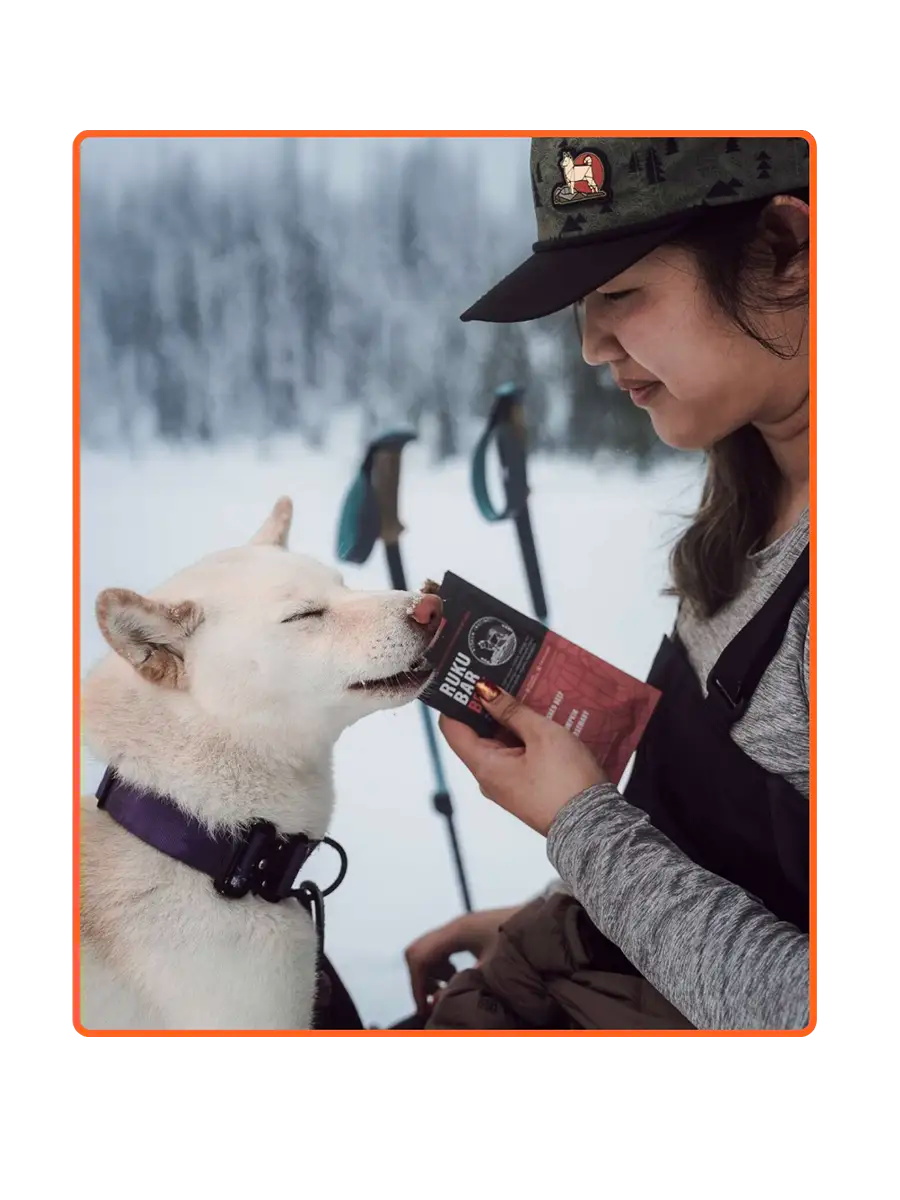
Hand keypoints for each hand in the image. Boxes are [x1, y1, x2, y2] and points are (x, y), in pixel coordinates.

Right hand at [404, 906, 519, 1013]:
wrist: (549, 925)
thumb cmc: (524, 944)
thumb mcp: (495, 971)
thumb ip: (465, 987)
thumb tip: (440, 1004)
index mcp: (458, 932)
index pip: (420, 957)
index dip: (417, 985)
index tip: (426, 1008)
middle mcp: (457, 926)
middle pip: (420, 952)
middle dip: (421, 980)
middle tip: (432, 1003)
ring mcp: (464, 927)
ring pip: (432, 950)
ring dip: (433, 973)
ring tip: (447, 992)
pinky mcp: (473, 931)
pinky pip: (446, 949)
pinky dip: (444, 966)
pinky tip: (459, 978)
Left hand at [439, 683, 606, 835]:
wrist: (594, 826)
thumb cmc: (568, 783)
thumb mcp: (542, 735)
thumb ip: (512, 711)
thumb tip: (486, 692)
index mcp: (484, 766)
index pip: (452, 728)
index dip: (457, 701)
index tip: (468, 678)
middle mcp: (490, 777)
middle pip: (477, 734)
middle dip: (489, 706)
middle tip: (503, 677)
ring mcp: (508, 784)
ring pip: (500, 743)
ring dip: (511, 719)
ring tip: (527, 692)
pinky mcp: (525, 787)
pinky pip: (517, 755)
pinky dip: (524, 736)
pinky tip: (541, 719)